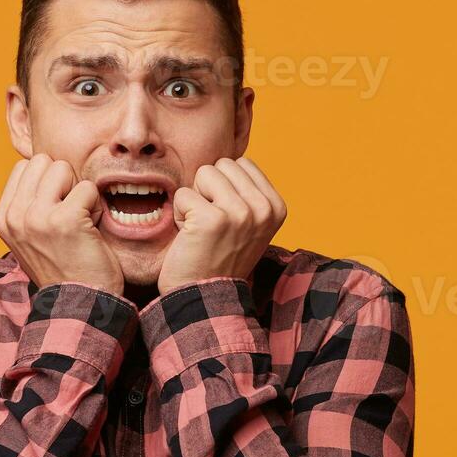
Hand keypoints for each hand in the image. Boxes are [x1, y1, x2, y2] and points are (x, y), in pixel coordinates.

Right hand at [0, 154, 123, 295]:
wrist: (79, 304)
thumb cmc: (62, 267)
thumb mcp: (30, 236)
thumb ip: (27, 203)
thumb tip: (38, 163)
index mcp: (2, 217)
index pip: (25, 167)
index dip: (48, 183)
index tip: (55, 213)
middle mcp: (14, 216)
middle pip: (44, 162)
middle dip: (64, 182)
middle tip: (70, 214)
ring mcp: (38, 217)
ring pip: (64, 168)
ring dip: (79, 192)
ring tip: (81, 221)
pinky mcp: (65, 220)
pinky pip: (87, 188)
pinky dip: (96, 208)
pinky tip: (91, 231)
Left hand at [158, 157, 286, 294]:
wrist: (204, 298)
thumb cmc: (220, 257)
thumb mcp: (249, 223)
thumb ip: (248, 192)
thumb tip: (230, 159)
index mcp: (277, 207)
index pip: (242, 163)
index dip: (225, 186)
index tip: (226, 217)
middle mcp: (263, 209)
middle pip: (223, 164)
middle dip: (209, 189)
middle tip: (211, 223)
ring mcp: (240, 213)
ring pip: (204, 173)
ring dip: (195, 200)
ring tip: (201, 228)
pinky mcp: (212, 219)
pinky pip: (183, 194)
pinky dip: (179, 215)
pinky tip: (190, 237)